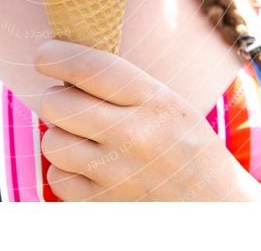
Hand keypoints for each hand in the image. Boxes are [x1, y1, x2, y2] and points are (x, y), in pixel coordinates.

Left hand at [34, 39, 260, 200]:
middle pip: (58, 105)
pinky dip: (65, 171)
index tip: (44, 56)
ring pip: (52, 143)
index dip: (54, 57)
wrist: (216, 204)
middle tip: (69, 102)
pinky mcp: (106, 204)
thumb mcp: (168, 101)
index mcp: (153, 100)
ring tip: (79, 136)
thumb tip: (67, 62)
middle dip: (56, 99)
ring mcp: (118, 174)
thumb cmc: (187, 144)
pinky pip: (58, 180)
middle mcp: (134, 135)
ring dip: (59, 136)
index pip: (89, 68)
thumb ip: (123, 83)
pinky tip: (85, 166)